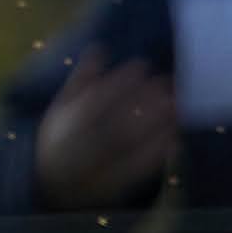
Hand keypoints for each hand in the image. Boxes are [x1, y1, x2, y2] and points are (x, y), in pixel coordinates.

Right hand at [31, 58, 177, 213]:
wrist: (54, 184)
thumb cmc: (60, 137)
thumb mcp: (61, 108)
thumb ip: (81, 80)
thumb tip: (99, 48)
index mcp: (66, 126)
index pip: (94, 101)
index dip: (119, 82)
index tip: (142, 64)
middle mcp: (82, 147)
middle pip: (115, 122)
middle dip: (143, 102)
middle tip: (168, 82)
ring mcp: (98, 167)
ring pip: (130, 145)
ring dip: (156, 124)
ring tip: (177, 104)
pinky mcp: (116, 184)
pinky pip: (139, 169)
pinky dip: (158, 153)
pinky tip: (176, 137)